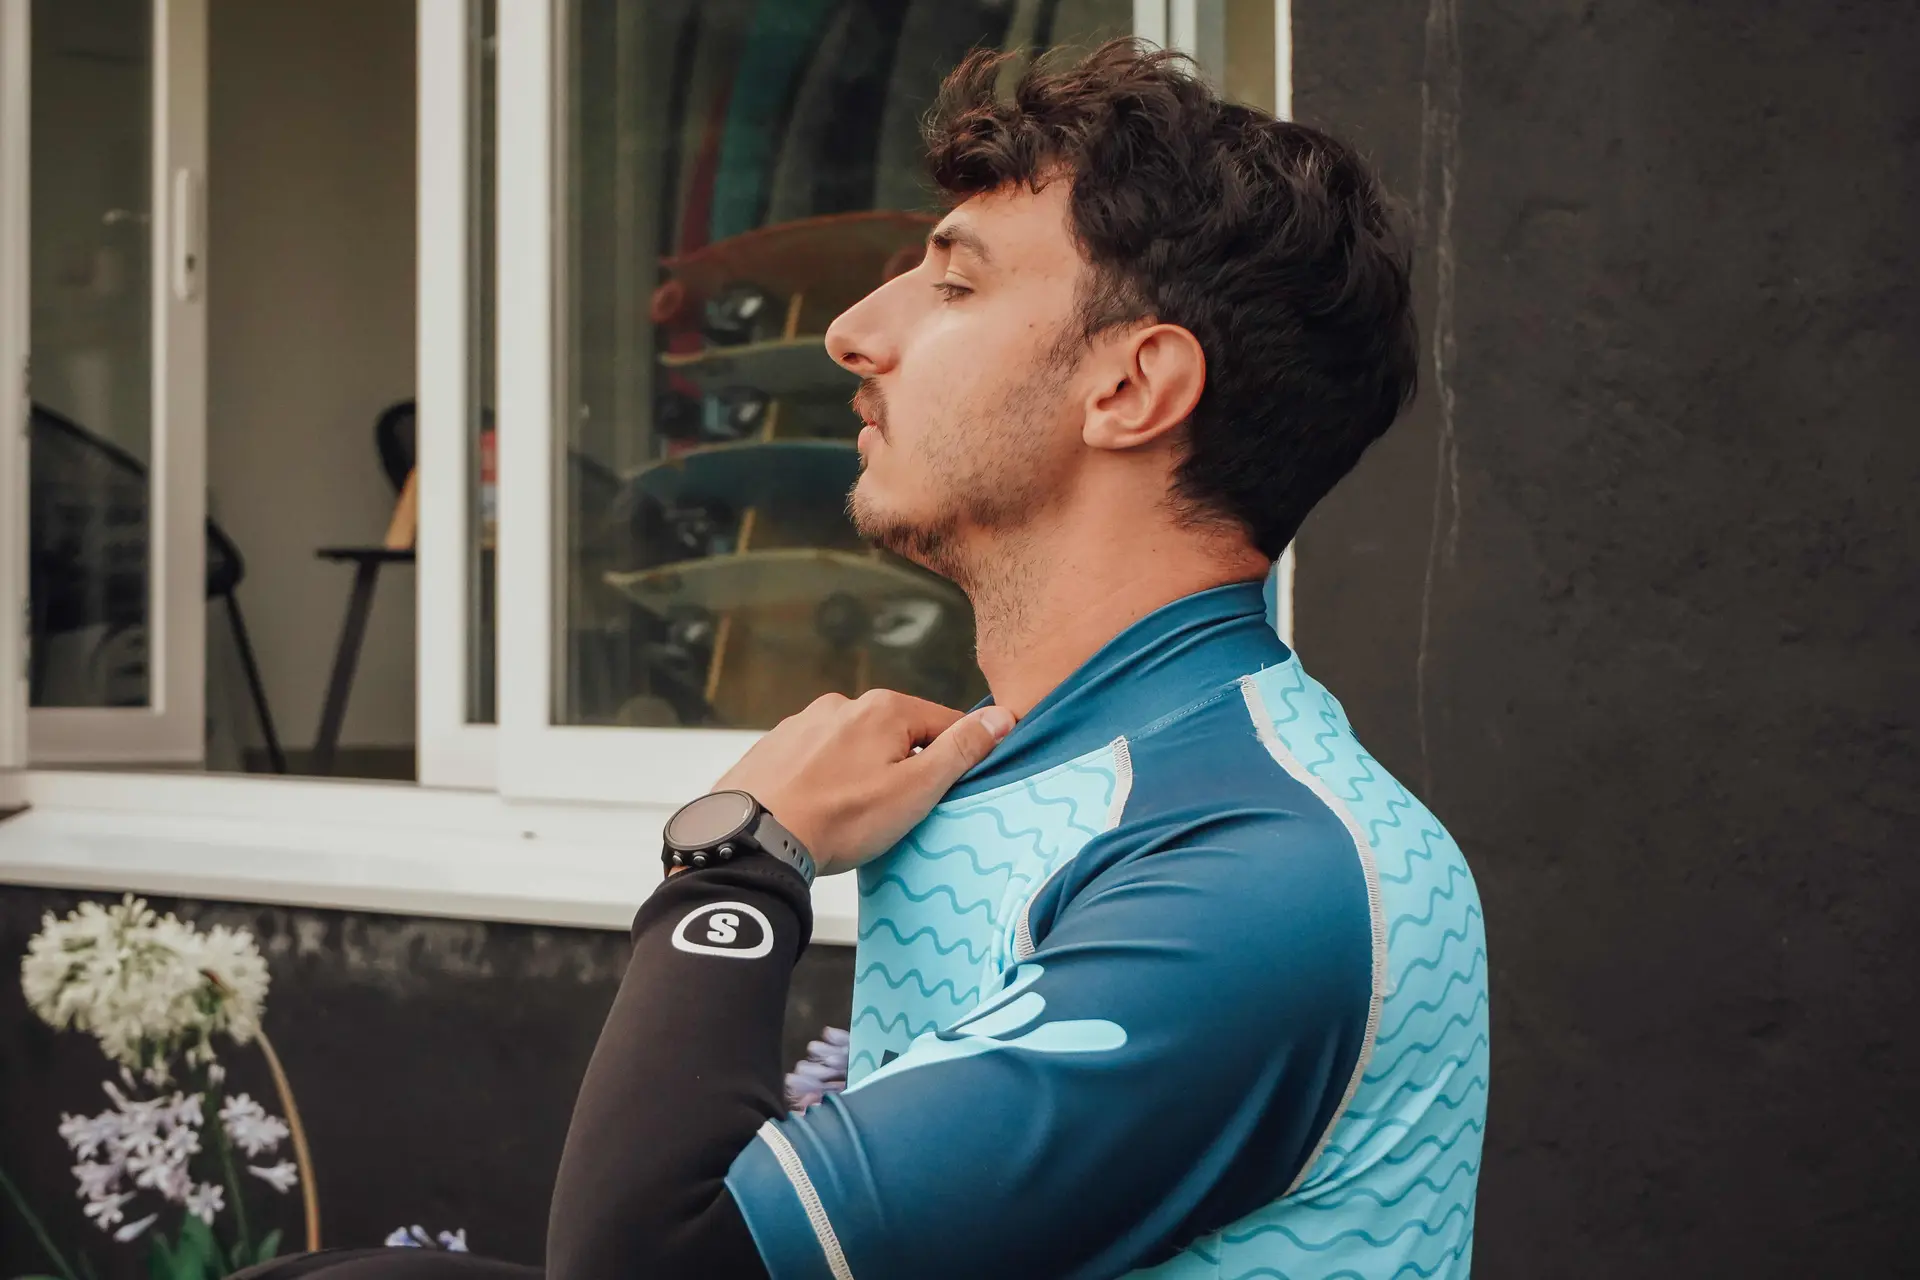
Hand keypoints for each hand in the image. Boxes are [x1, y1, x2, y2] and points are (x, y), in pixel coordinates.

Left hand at [713, 690, 1015, 875]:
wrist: (755, 837)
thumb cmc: (839, 819)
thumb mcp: (916, 789)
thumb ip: (961, 750)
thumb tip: (1001, 716)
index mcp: (884, 708)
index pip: (944, 723)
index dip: (954, 760)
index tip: (947, 792)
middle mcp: (842, 704)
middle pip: (897, 734)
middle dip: (903, 768)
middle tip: (896, 814)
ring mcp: (803, 723)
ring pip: (855, 747)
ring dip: (863, 774)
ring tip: (853, 818)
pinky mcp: (774, 747)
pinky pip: (817, 760)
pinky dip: (825, 781)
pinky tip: (821, 812)